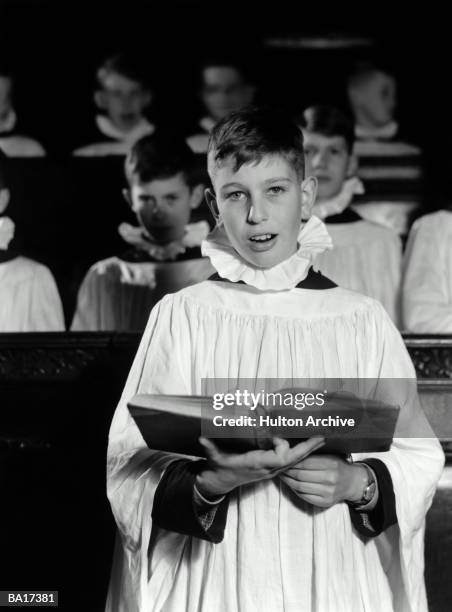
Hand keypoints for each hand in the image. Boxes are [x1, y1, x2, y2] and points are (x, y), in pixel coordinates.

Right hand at [195, 436, 324, 497]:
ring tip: (320, 438)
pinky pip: (290, 461)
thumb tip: (202, 438)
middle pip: (294, 459)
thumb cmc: (219, 467)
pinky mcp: (271, 468)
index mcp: (257, 463)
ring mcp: (271, 469)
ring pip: (294, 460)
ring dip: (307, 449)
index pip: (280, 458)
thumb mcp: (214, 457)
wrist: (220, 482)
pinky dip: (300, 452)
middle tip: (321, 436)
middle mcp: (268, 468)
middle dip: (308, 448)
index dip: (283, 445)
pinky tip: (308, 445)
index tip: (277, 433)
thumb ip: (209, 447)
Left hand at [279, 454, 367, 508]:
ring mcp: (327, 492)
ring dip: (288, 481)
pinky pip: (304, 496)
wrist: (352, 482)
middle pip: (300, 475)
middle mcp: (330, 479)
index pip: (305, 463)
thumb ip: (314, 454)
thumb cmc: (338, 465)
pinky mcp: (325, 503)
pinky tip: (290, 484)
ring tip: (282, 475)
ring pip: (300, 487)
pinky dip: (295, 490)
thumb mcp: (329, 455)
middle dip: (287, 471)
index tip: (283, 459)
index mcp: (330, 464)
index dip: (291, 462)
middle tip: (279, 467)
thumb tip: (293, 450)